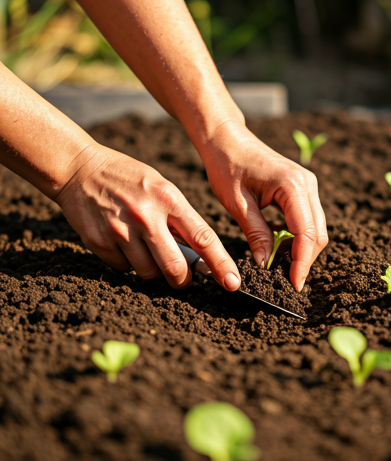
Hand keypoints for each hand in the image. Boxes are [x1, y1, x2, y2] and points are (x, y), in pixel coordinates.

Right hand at [54, 144, 240, 290]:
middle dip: (182, 280)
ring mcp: (121, 231)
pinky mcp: (100, 243)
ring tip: (144, 247)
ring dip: (152, 269)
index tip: (233, 283)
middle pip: (176, 268)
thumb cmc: (128, 178)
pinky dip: (128, 263)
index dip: (221, 264)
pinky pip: (124, 269)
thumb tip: (200, 256)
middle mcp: (146, 217)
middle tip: (181, 278)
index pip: (204, 238)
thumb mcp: (162, 187)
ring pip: (149, 273)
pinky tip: (122, 242)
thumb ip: (180, 219)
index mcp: (169, 199)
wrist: (78, 168)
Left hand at [199, 120, 328, 291]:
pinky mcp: (301, 188)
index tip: (295, 284)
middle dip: (305, 259)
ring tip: (284, 268)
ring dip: (303, 249)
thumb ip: (256, 234)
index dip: (302, 262)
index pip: (306, 233)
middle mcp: (307, 184)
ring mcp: (307, 185)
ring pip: (315, 228)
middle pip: (317, 233)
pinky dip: (298, 237)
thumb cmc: (227, 166)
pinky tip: (281, 247)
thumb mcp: (237, 204)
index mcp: (292, 185)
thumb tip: (266, 264)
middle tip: (289, 281)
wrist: (227, 139)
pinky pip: (307, 219)